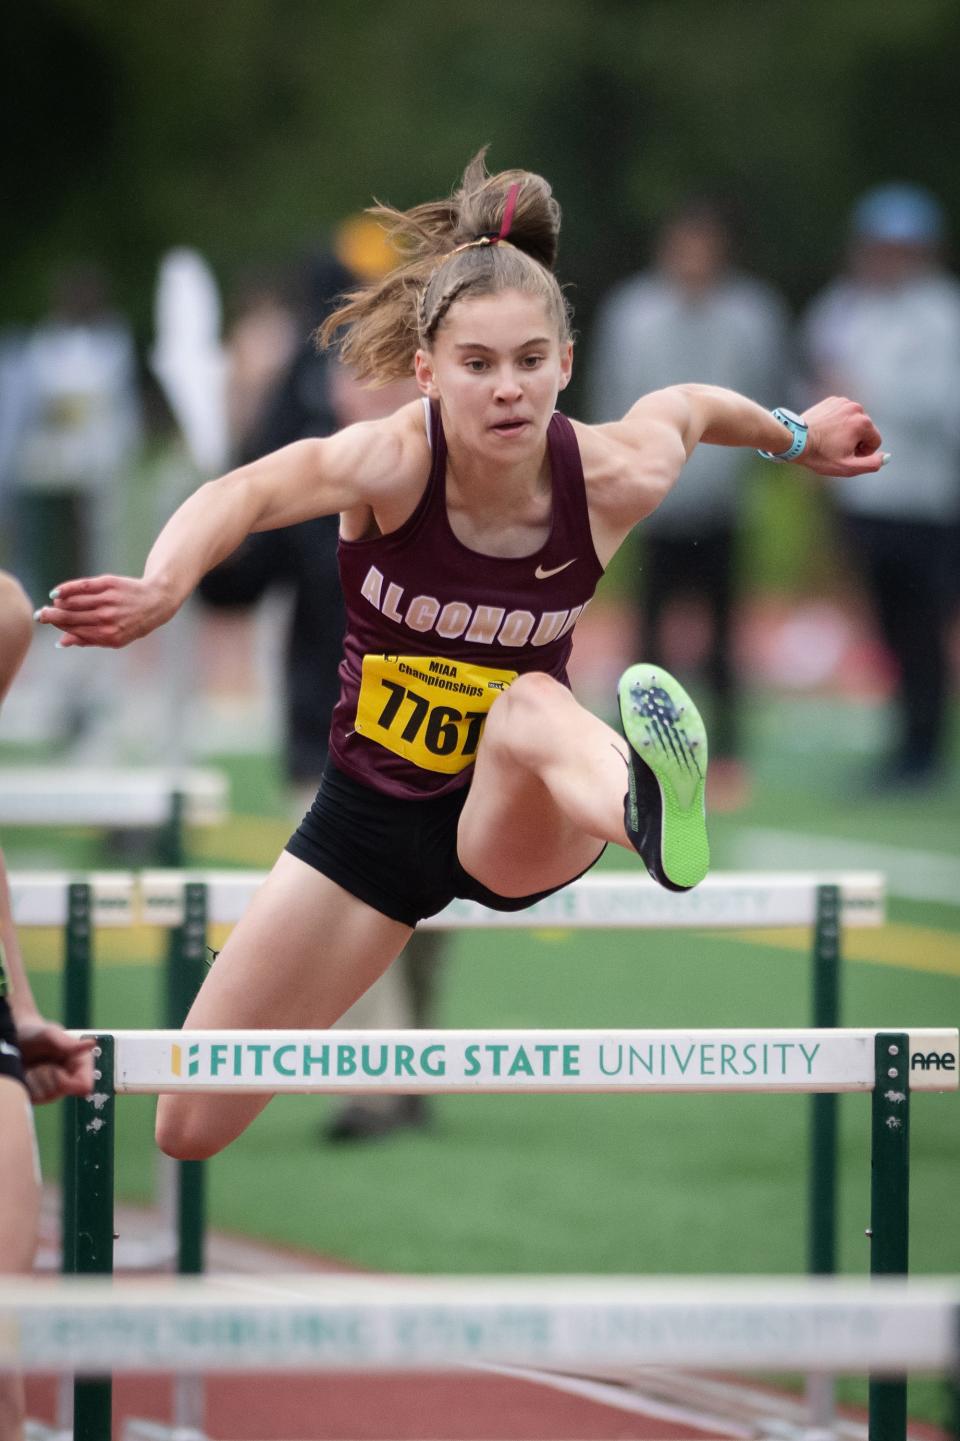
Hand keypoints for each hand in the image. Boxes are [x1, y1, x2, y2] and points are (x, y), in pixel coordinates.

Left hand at [16, 1017, 96, 1103]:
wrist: (13, 1040)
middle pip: (61, 1091)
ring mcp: (53, 1089)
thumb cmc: (34, 1034)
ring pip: (46, 1095)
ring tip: (33, 1065)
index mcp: (81, 1064)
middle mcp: (70, 1079)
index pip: (85, 1086)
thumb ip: (68, 1043)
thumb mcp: (49, 1035)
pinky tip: (26, 1073)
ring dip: (35, 1079)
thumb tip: (92, 1044)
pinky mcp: (38, 1096)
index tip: (57, 1069)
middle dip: (47, 1075)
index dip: (70, 1082)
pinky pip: (33, 1098)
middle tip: (41, 1061)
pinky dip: (26, 1085)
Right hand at [33, 574, 174, 648]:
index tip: (47, 623)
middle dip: (53, 616)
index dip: (59, 627)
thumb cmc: (133, 623)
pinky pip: (81, 586)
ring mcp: (108, 600)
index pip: (75, 630)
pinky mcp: (108, 584)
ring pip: (74, 602)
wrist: (156, 601)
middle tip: (41, 614)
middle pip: (71, 617)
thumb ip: (88, 640)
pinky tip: (58, 592)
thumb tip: (61, 642)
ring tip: (54, 603)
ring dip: (60, 603)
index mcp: (109, 635)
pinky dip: (67, 589)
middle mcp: (107, 618)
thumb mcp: (115, 639)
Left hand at [801, 397, 888, 477]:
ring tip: (830, 440)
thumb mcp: (847, 467)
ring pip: (854, 421)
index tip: (848, 456)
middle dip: (856, 441)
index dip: (863, 453)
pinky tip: (825, 430)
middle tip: (837, 449)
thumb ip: (871, 464)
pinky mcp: (832, 401)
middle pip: (865, 430)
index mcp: (863, 423)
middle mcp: (856, 408)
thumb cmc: (820, 455)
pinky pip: (843, 414)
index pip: (875, 441)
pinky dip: (837, 422)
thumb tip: (886, 457)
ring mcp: (843, 402)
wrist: (795, 440)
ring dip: (847, 431)